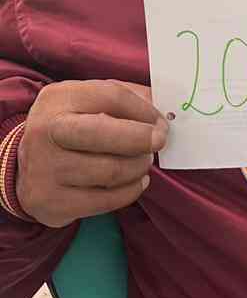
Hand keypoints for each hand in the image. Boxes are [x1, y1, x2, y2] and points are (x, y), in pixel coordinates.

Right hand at [17, 81, 167, 227]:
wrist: (30, 167)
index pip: (112, 96)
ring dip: (138, 167)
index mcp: (58, 98)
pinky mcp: (50, 201)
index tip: (161, 122)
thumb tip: (165, 108)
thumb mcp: (90, 101)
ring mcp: (44, 169)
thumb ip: (127, 98)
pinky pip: (105, 201)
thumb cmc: (73, 127)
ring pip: (110, 171)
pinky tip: (136, 182)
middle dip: (142, 139)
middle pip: (104, 134)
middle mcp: (45, 131)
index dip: (145, 110)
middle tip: (159, 142)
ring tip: (143, 162)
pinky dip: (130, 191)